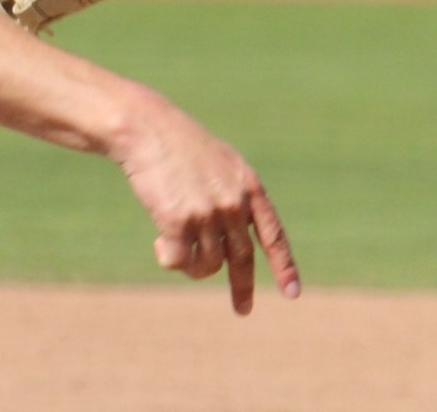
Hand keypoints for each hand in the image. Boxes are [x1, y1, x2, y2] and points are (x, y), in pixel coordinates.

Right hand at [113, 86, 301, 315]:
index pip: (273, 234)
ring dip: (192, 264)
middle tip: (243, 309)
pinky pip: (178, 260)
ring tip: (173, 248)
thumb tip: (230, 243)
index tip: (291, 293)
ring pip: (208, 264)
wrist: (145, 128)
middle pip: (242, 258)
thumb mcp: (218, 163)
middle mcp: (233, 203)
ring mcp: (208, 214)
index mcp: (249, 186)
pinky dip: (170, 259)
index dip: (284, 265)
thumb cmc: (177, 142)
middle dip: (242, 286)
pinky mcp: (178, 222)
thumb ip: (232, 196)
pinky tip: (158, 243)